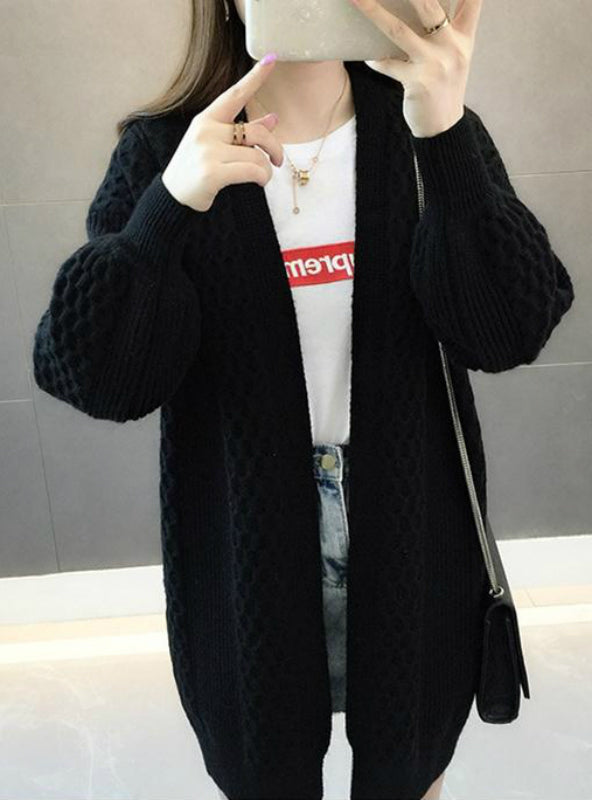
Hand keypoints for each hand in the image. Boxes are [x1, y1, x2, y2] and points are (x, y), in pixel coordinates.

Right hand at [162, 55, 284, 212]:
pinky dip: (261, 177)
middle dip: (274, 147)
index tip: (271, 59)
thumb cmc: (198, 168)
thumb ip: (246, 132)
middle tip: (278, 160)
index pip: (235, 94)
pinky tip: (259, 181)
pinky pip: (251, 171)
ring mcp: (207, 151)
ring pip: (256, 156)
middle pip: (256, 133)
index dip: (255, 77)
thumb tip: (273, 119)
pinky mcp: (212, 173)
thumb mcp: (218, 145)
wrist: (174, 195)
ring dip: (266, 169)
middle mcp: (206, 131)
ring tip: (262, 177)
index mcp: (207, 119)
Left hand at [348, 0, 483, 137]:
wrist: (443, 127)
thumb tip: (417, 6)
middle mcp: (453, 46)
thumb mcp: (454, 54)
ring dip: (375, 13)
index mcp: (465, 36)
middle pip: (429, 5)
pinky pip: (388, 64)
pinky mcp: (418, 82)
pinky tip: (366, 56)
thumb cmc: (444, 86)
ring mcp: (435, 64)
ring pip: (400, 31)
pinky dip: (375, 59)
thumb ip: (447, 28)